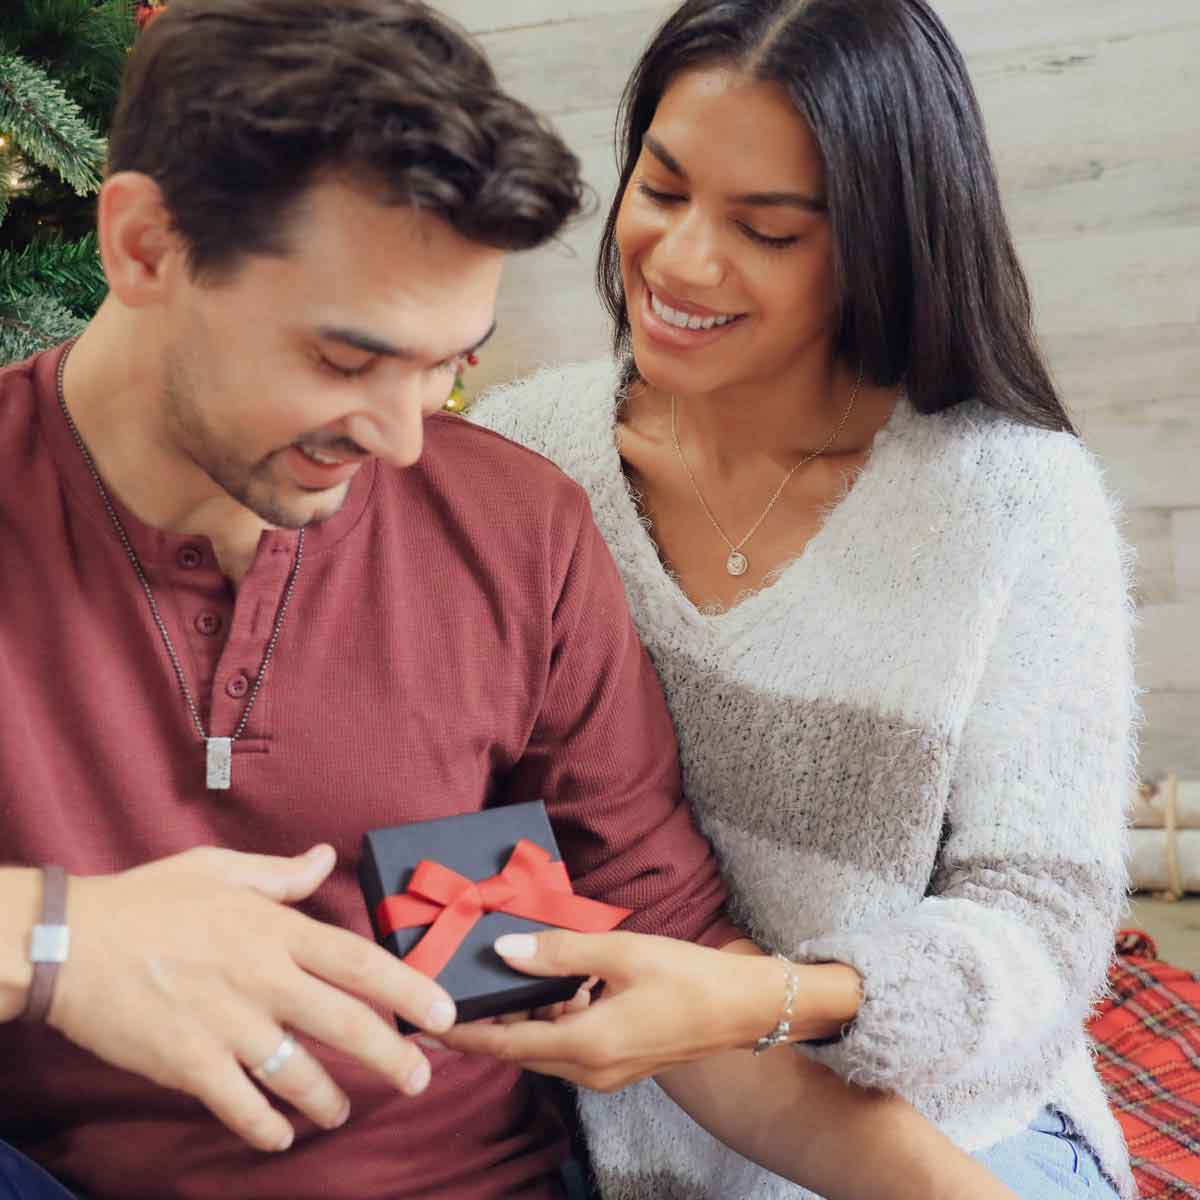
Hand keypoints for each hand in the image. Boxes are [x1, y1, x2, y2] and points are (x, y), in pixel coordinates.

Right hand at [49, 845, 456, 1152]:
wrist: (70, 942)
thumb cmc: (147, 901)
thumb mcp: (218, 869)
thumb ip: (279, 873)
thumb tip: (325, 857)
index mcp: (275, 930)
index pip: (359, 962)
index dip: (408, 989)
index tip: (442, 1013)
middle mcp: (263, 979)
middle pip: (346, 1023)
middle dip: (391, 1055)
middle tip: (418, 1079)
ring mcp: (228, 1024)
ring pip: (299, 1072)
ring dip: (329, 1099)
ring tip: (343, 1112)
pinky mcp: (189, 1062)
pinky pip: (240, 1104)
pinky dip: (266, 1125)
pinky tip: (281, 1135)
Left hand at [439, 930, 792, 1088]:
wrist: (745, 1007)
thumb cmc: (688, 976)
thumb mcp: (622, 953)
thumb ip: (560, 952)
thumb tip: (505, 950)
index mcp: (587, 1045)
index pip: (507, 1047)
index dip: (465, 1038)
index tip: (428, 1028)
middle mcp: (591, 1070)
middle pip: (520, 1052)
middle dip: (485, 1030)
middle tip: (451, 1000)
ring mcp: (607, 1072)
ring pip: (544, 1050)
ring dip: (520, 1024)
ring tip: (497, 985)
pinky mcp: (620, 1063)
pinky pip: (569, 1047)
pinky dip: (551, 1023)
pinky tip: (555, 989)